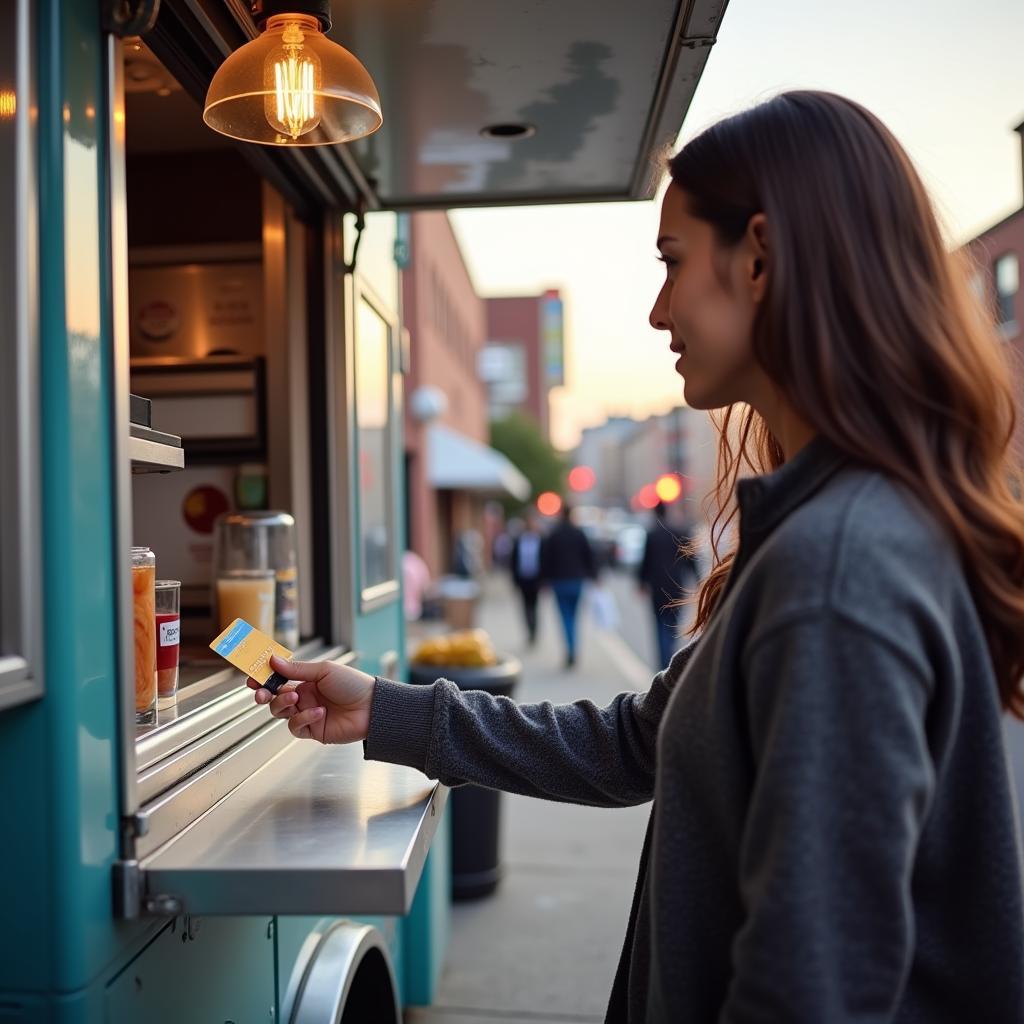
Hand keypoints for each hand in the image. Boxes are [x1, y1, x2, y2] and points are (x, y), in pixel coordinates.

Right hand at [248, 655, 375, 743]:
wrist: (372, 706)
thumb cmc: (353, 684)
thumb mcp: (324, 670)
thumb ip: (297, 669)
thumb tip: (273, 660)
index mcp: (306, 681)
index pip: (278, 679)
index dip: (264, 679)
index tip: (252, 677)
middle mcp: (304, 697)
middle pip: (274, 698)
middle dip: (264, 695)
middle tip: (261, 693)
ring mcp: (307, 714)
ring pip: (281, 713)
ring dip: (283, 705)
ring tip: (296, 698)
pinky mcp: (313, 730)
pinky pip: (296, 727)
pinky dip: (303, 718)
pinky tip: (318, 712)